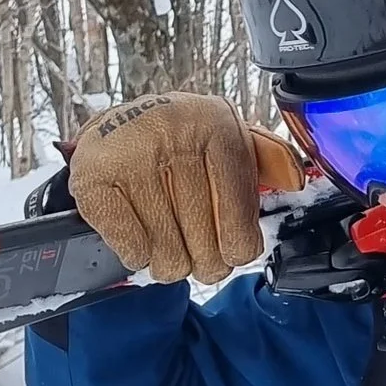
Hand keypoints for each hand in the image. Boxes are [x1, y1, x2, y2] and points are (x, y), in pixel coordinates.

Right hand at [69, 95, 268, 282]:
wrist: (119, 128)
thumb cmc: (184, 143)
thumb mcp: (230, 142)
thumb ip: (268, 161)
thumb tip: (293, 179)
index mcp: (216, 126)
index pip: (240, 220)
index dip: (237, 249)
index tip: (230, 251)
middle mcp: (173, 133)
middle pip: (205, 247)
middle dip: (203, 260)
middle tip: (195, 249)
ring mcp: (129, 154)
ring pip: (167, 254)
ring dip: (169, 260)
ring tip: (167, 239)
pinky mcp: (92, 177)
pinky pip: (131, 249)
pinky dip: (137, 253)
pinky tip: (140, 230)